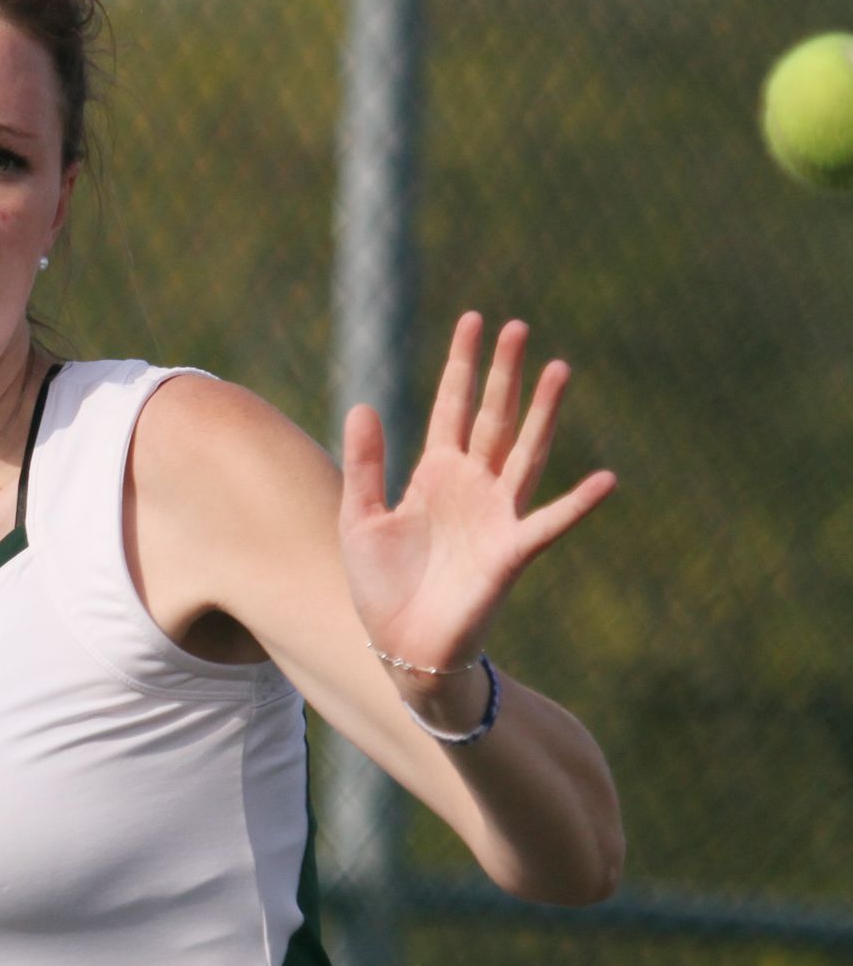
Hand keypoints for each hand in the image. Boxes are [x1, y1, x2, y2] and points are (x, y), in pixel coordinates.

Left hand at [340, 312, 616, 701]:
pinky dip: (577, 504)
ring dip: (542, 413)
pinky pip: (548, 524)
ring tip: (559, 368)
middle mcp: (472, 487)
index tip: (476, 320)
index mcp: (435, 474)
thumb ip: (366, 465)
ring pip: (525, 452)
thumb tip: (361, 405)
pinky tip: (606, 479)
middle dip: (505, 373)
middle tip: (519, 326)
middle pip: (494, 418)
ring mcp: (496, 516)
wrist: (401, 645)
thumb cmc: (383, 586)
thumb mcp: (361, 519)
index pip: (452, 407)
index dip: (462, 366)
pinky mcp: (510, 553)